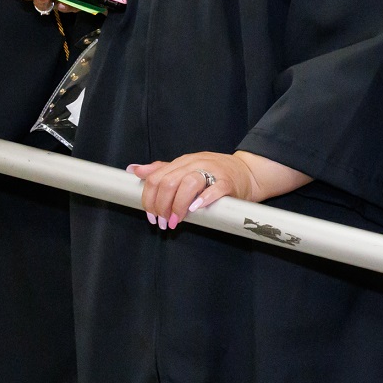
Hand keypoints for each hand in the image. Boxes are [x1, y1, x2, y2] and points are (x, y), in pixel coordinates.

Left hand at [126, 150, 311, 229]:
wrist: (248, 173)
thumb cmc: (216, 173)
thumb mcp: (187, 168)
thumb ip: (161, 170)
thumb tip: (134, 170)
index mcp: (184, 161)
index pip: (157, 177)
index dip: (150, 199)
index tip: (152, 215)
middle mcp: (196, 163)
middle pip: (169, 182)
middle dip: (162, 206)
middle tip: (164, 222)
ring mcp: (213, 171)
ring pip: (188, 183)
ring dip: (178, 206)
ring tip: (177, 221)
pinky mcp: (228, 182)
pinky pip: (214, 188)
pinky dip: (203, 199)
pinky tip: (195, 209)